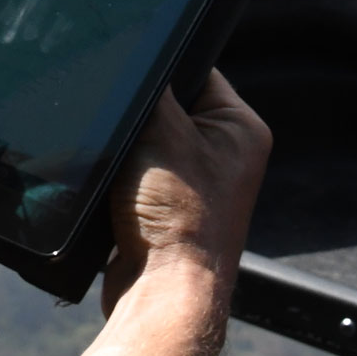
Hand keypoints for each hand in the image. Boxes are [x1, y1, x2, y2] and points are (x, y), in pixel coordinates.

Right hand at [100, 70, 269, 314]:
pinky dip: (120, 176)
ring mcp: (198, 183)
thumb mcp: (160, 131)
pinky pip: (135, 172)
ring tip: (125, 164)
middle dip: (139, 113)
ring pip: (146, 139)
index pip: (197, 67)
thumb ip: (150, 87)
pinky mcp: (168, 208)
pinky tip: (115, 186)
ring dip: (127, 147)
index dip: (161, 67)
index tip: (133, 73)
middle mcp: (227, 154)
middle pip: (168, 105)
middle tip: (129, 128)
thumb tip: (137, 61)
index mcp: (241, 128)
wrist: (161, 293)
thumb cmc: (177, 219)